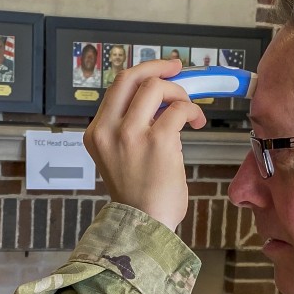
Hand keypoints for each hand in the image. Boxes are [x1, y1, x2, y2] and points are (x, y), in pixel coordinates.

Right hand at [84, 58, 206, 230]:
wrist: (143, 226)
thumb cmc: (139, 195)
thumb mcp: (120, 156)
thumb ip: (131, 127)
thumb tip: (160, 99)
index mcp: (96, 133)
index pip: (116, 88)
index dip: (143, 73)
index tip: (161, 71)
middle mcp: (109, 131)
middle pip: (131, 78)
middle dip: (158, 67)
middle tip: (176, 68)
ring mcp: (131, 135)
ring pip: (155, 87)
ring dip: (179, 93)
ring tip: (189, 111)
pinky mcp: (157, 142)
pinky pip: (178, 109)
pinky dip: (192, 111)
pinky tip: (197, 122)